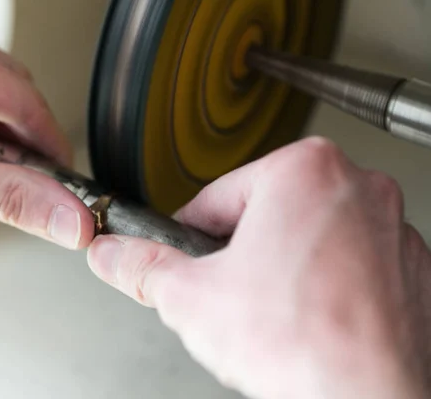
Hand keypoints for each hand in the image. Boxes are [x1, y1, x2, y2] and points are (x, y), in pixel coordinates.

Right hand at [88, 137, 430, 398]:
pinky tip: (306, 315)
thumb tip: (114, 255)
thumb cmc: (300, 344)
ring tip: (270, 308)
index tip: (187, 256)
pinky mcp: (409, 267)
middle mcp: (356, 187)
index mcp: (303, 170)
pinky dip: (323, 283)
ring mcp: (390, 227)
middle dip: (238, 252)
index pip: (215, 197)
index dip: (189, 234)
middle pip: (263, 213)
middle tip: (230, 292)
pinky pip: (347, 262)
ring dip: (280, 266)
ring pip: (306, 237)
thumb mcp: (190, 298)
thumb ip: (142, 267)